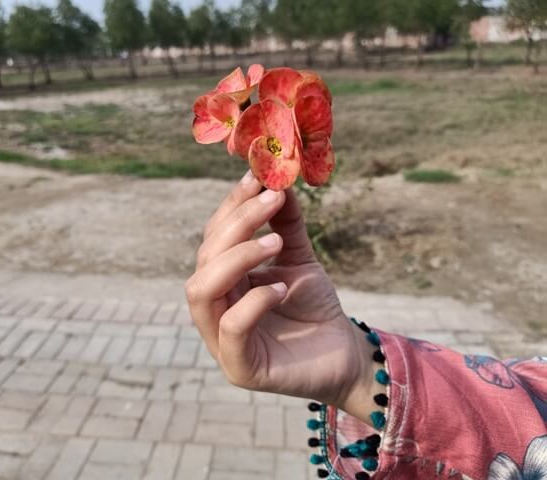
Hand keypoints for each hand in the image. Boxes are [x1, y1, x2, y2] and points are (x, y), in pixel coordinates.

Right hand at [186, 171, 377, 418]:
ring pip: (202, 291)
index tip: (256, 178)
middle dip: (236, 225)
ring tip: (274, 242)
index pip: (213, 239)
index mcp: (223, 283)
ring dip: (236, 257)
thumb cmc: (315, 307)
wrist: (344, 354)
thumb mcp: (298, 258)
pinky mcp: (240, 367)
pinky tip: (282, 288)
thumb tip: (276, 180)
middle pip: (204, 260)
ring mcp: (221, 341)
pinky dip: (254, 301)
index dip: (230, 207)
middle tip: (271, 201)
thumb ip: (285, 224)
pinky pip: (231, 329)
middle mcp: (215, 309)